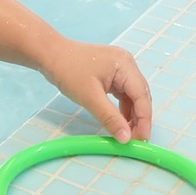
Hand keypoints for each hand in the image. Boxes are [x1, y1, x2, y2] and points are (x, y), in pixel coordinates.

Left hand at [38, 38, 153, 142]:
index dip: (145, 119)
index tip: (143, 139)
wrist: (50, 54)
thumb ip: (110, 118)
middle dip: (139, 118)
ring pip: (132, 96)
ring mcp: (120, 68)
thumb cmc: (68, 71)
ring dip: (131, 115)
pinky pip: (123, 93)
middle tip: (135, 140)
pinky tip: (119, 121)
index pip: (142, 96)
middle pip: (140, 95)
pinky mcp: (111, 73)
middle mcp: (127, 64)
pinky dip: (122, 108)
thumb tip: (125, 138)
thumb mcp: (89, 97)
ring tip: (127, 134)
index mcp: (125, 65)